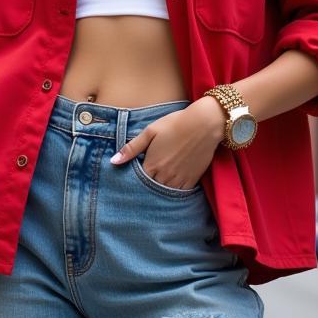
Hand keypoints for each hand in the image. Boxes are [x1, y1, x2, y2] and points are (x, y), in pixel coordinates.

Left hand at [109, 97, 226, 189]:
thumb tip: (113, 161)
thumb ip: (131, 148)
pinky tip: (171, 183)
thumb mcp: (150, 131)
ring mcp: (179, 180)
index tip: (135, 174)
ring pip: (164, 192)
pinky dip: (174, 191)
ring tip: (159, 180)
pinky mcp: (192, 180)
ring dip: (159, 189)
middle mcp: (164, 176)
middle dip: (146, 185)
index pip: (137, 181)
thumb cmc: (175, 124)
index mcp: (152, 164)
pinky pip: (180, 193)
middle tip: (146, 178)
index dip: (134, 179)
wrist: (204, 124)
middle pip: (150, 188)